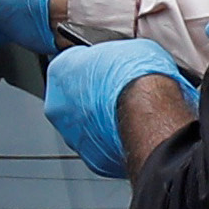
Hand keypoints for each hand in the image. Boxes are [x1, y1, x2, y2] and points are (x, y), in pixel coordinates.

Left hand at [44, 36, 187, 178]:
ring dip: (105, 123)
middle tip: (121, 93)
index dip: (94, 66)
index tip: (107, 68)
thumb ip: (111, 58)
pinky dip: (117, 143)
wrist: (150, 113)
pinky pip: (105, 150)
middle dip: (96, 98)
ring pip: (88, 128)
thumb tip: (120, 62)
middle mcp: (59, 108)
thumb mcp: (126, 48)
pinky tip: (135, 132)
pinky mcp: (95, 161)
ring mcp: (74, 138)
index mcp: (59, 71)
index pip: (71, 64)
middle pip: (75, 100)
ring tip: (133, 114)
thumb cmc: (135, 78)